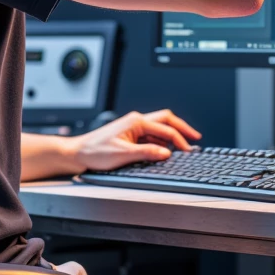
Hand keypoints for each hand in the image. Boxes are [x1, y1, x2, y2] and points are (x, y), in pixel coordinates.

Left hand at [71, 109, 200, 172]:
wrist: (78, 153)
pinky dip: (161, 142)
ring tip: (183, 147)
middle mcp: (136, 121)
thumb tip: (166, 153)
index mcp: (136, 122)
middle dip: (181, 128)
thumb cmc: (95, 152)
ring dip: (171, 137)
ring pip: (159, 128)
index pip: (165, 129)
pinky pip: (151, 136)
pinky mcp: (131, 135)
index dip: (179, 140)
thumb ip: (146, 153)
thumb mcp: (123, 154)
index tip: (189, 149)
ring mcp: (134, 127)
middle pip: (166, 120)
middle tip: (195, 138)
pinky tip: (165, 151)